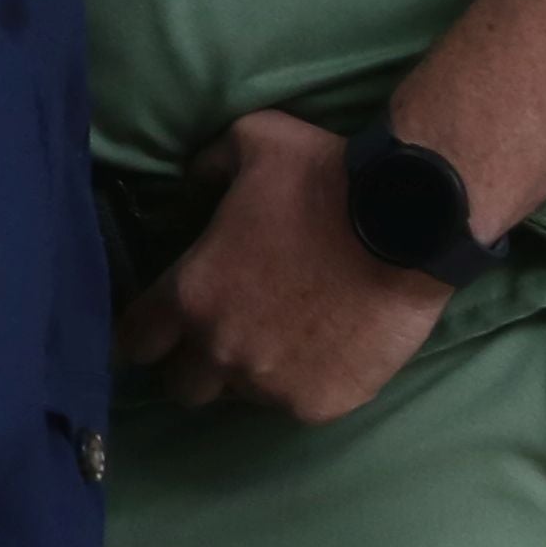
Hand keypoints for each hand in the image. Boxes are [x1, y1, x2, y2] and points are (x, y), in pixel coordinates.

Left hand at [114, 108, 457, 421]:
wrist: (411, 221)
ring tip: (285, 338)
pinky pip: (295, 404)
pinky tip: (326, 349)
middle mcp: (221, 349)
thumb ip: (209, 166)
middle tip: (225, 336)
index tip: (156, 331)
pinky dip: (304, 382)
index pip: (133, 342)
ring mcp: (271, 384)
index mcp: (191, 295)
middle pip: (182, 386)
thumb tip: (192, 180)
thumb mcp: (252, 142)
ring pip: (241, 396)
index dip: (141, 336)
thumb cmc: (325, 178)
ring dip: (251, 374)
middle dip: (194, 365)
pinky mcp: (320, 404)